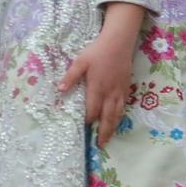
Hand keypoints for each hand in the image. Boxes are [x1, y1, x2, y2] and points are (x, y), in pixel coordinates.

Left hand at [60, 3, 144, 146]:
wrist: (119, 42)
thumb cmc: (97, 51)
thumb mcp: (80, 61)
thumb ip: (70, 77)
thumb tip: (59, 91)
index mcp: (97, 87)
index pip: (92, 110)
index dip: (88, 120)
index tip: (82, 127)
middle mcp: (110, 92)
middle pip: (108, 116)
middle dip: (104, 131)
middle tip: (100, 145)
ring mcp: (119, 90)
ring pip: (117, 113)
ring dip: (113, 126)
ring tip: (109, 137)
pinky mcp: (125, 87)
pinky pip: (123, 105)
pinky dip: (120, 115)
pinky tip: (117, 120)